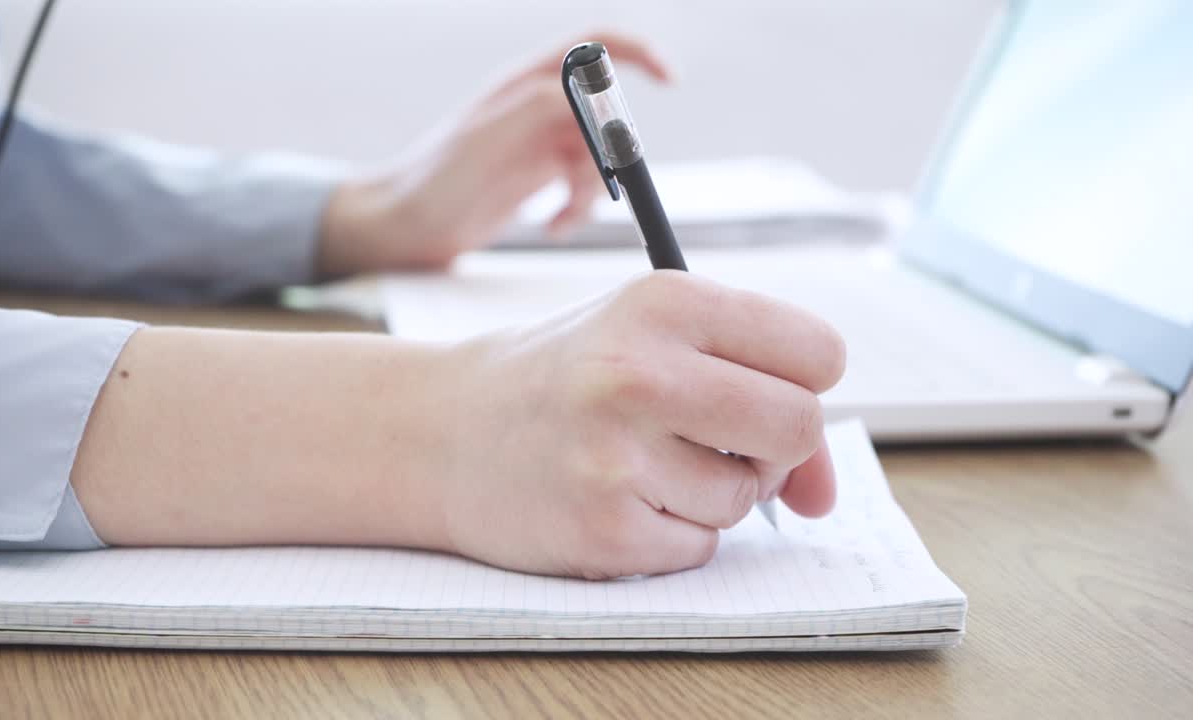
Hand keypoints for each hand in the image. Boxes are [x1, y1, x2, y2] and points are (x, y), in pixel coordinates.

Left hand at [316, 32, 670, 274]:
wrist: (401, 227)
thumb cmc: (432, 182)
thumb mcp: (485, 140)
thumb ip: (537, 107)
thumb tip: (590, 97)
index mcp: (523, 84)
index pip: (593, 47)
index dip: (637, 53)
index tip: (671, 79)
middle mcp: (535, 106)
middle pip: (606, 114)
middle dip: (612, 154)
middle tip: (594, 189)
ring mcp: (537, 141)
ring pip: (598, 156)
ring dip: (591, 192)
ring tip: (561, 220)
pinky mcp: (535, 176)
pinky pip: (580, 186)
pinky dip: (577, 208)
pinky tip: (552, 226)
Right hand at [425, 272, 844, 578]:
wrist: (440, 431)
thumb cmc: (565, 378)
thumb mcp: (650, 341)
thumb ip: (755, 389)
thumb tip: (824, 496)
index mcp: (663, 300)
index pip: (819, 352)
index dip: (801, 382)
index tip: (759, 391)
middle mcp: (639, 372)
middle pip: (800, 426)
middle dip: (775, 446)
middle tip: (718, 439)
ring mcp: (617, 457)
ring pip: (746, 496)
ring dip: (711, 493)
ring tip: (639, 463)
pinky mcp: (602, 531)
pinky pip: (698, 548)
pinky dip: (671, 536)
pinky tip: (614, 500)